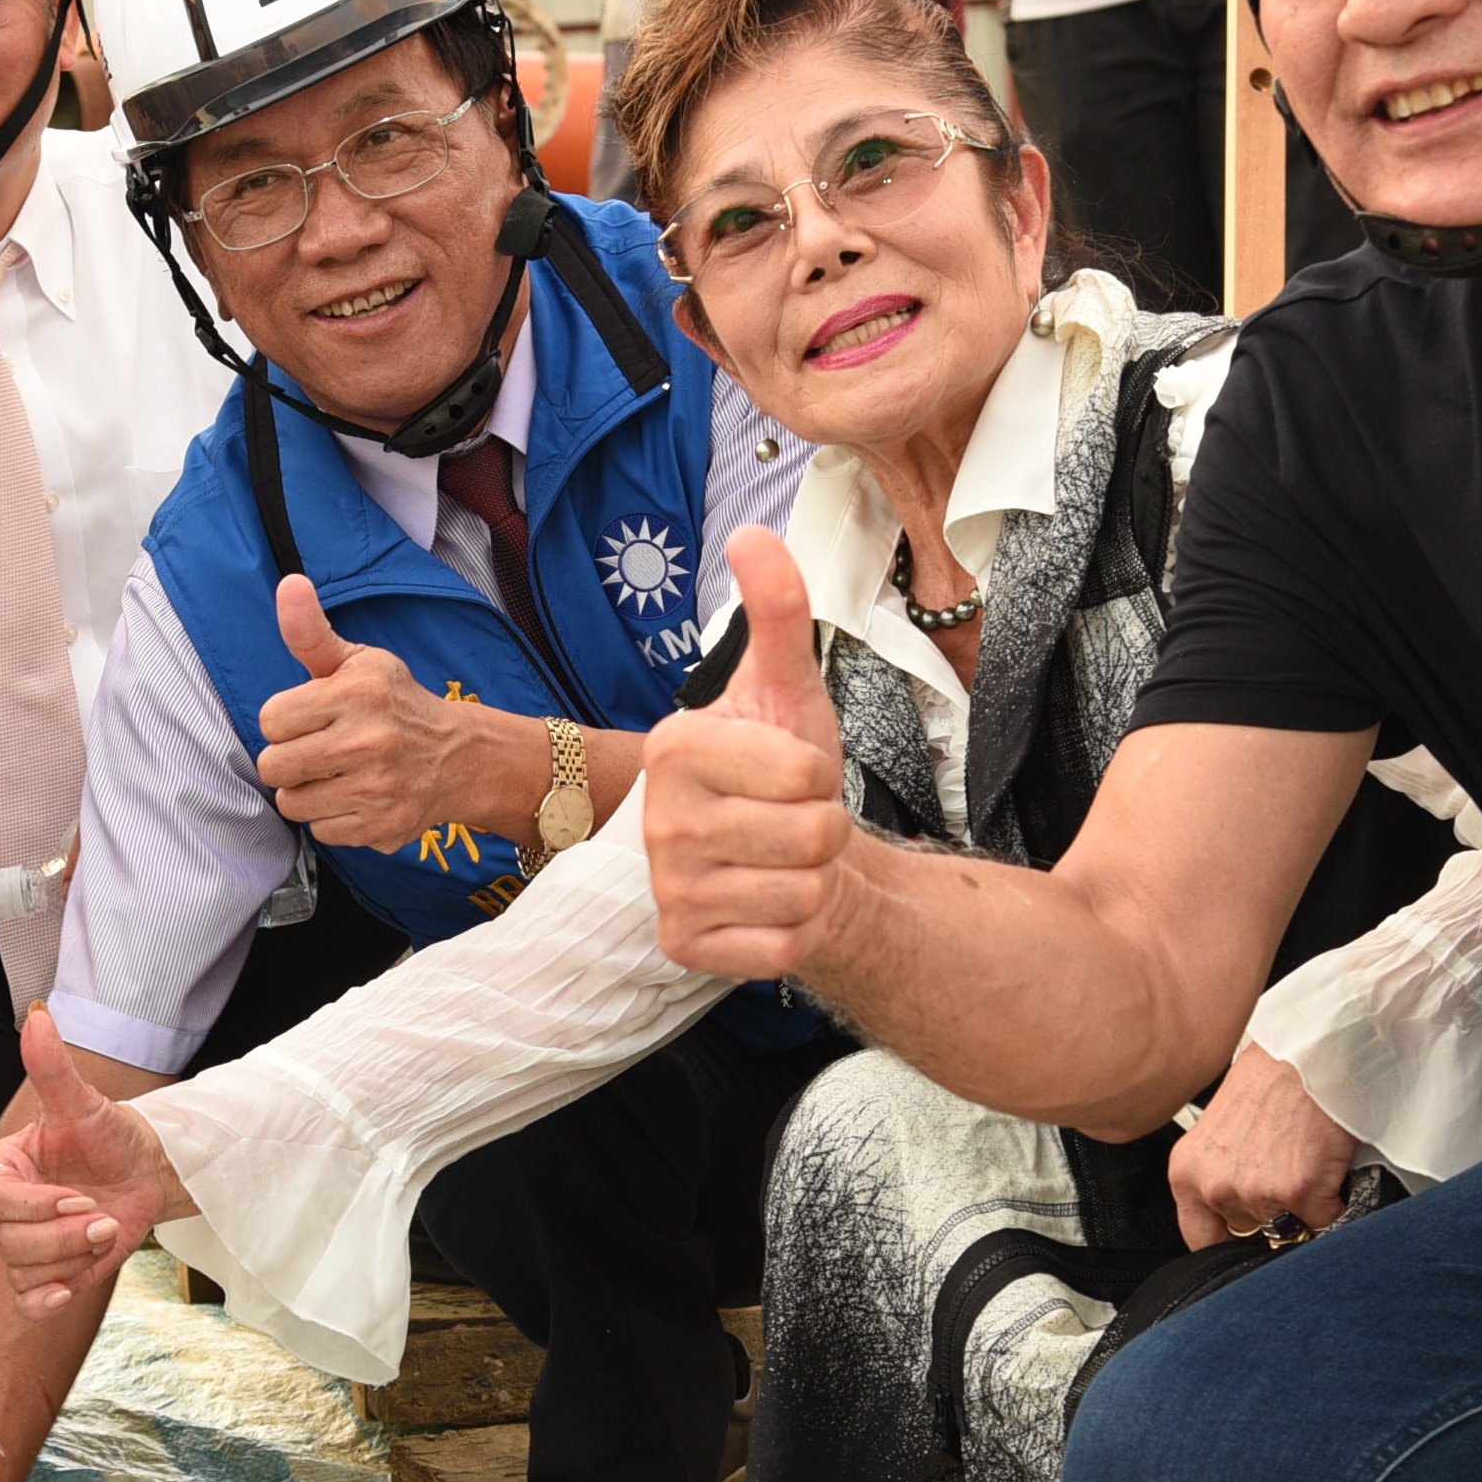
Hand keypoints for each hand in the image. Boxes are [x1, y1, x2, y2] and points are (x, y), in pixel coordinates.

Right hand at [0, 1004, 184, 1315]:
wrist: (143, 1172)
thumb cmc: (110, 1136)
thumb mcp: (84, 1103)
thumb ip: (53, 1066)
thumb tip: (37, 1016)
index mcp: (5, 1167)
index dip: (39, 1205)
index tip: (82, 1196)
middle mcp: (8, 1210)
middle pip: (10, 1242)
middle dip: (65, 1235)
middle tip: (104, 1216)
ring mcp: (25, 1245)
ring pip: (26, 1271)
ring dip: (73, 1258)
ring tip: (105, 1231)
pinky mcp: (47, 1274)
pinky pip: (29, 1302)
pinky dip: (46, 1301)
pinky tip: (68, 1289)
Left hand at [254, 575, 481, 851]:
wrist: (460, 757)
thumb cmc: (396, 704)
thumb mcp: (358, 662)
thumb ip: (311, 631)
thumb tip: (289, 584)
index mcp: (357, 693)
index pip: (270, 719)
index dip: (285, 720)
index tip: (312, 718)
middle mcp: (367, 740)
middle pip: (274, 766)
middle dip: (289, 759)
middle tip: (318, 750)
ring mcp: (376, 787)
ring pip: (292, 802)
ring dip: (307, 791)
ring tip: (336, 775)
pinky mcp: (382, 826)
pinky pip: (321, 830)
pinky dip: (333, 818)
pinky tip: (357, 797)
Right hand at [643, 528, 857, 982]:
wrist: (785, 861)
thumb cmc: (787, 773)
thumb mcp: (788, 686)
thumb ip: (778, 609)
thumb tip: (750, 533)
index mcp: (674, 746)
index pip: (802, 771)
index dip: (819, 774)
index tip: (790, 775)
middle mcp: (657, 819)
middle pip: (809, 835)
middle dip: (824, 830)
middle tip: (793, 821)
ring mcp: (666, 887)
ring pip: (801, 893)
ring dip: (813, 881)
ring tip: (785, 862)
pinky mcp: (681, 945)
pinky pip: (781, 947)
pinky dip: (794, 932)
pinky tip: (768, 907)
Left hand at [1170, 1042, 1360, 1249]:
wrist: (1309, 1048)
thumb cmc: (1272, 1076)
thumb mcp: (1221, 1129)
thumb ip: (1220, 1174)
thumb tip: (1238, 1214)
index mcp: (1188, 1171)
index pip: (1200, 1239)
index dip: (1231, 1241)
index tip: (1249, 1238)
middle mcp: (1215, 1185)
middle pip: (1252, 1232)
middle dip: (1274, 1212)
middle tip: (1289, 1171)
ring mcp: (1256, 1191)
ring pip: (1291, 1227)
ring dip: (1306, 1206)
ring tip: (1308, 1161)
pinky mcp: (1299, 1190)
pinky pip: (1325, 1221)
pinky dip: (1336, 1202)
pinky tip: (1329, 1168)